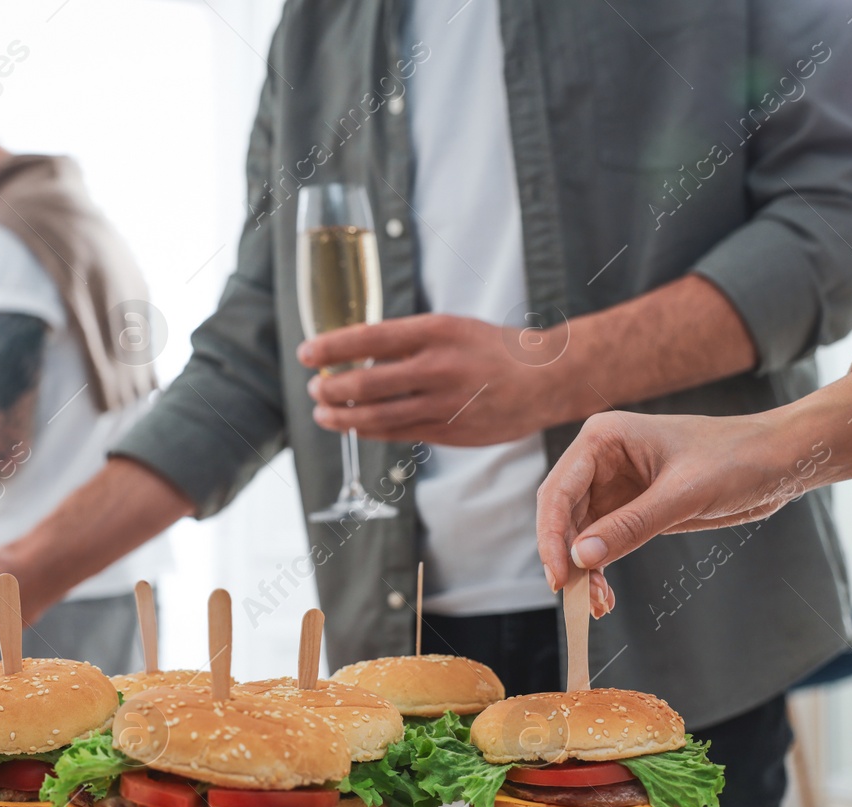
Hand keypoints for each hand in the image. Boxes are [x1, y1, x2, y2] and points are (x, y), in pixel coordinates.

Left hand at [299, 313, 565, 445]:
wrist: (545, 378)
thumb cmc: (493, 349)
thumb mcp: (451, 328)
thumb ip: (408, 341)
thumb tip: (356, 353)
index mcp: (435, 331)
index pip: (369, 338)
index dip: (331, 348)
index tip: (306, 353)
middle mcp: (438, 367)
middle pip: (367, 382)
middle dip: (330, 388)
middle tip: (313, 388)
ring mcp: (444, 403)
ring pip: (378, 415)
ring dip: (343, 416)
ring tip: (323, 413)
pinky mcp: (450, 432)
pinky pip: (398, 433)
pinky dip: (370, 431)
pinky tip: (354, 427)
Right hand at [537, 410, 807, 616]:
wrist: (780, 461)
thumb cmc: (737, 459)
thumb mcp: (684, 495)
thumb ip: (632, 526)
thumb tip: (581, 558)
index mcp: (603, 439)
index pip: (558, 491)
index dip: (551, 536)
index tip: (560, 577)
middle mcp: (601, 461)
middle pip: (561, 515)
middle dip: (566, 557)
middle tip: (577, 597)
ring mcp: (615, 486)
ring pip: (578, 534)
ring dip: (583, 570)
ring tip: (597, 604)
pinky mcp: (633, 509)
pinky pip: (603, 543)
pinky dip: (601, 569)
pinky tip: (606, 596)